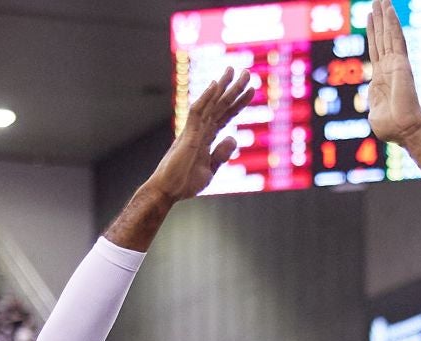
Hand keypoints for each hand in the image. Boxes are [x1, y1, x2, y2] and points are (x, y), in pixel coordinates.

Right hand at [147, 69, 257, 202]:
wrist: (168, 190)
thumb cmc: (185, 182)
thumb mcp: (211, 169)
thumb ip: (222, 153)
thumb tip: (233, 137)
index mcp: (206, 137)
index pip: (226, 115)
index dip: (239, 103)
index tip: (252, 90)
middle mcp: (200, 129)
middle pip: (221, 105)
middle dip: (234, 89)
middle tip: (247, 72)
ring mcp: (194, 130)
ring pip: (212, 104)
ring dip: (224, 87)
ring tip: (235, 70)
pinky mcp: (188, 135)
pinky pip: (198, 112)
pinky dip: (206, 98)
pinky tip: (216, 85)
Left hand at [366, 0, 420, 146]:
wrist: (405, 129)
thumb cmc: (391, 129)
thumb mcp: (375, 114)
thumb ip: (373, 104)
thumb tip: (373, 105)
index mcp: (381, 78)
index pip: (376, 50)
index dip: (373, 33)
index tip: (370, 17)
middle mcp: (389, 68)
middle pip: (382, 37)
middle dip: (378, 19)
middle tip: (375, 1)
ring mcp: (395, 64)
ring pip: (388, 34)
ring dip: (384, 16)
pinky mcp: (401, 63)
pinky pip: (395, 38)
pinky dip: (392, 23)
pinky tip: (389, 8)